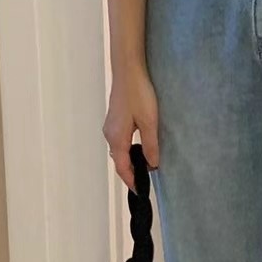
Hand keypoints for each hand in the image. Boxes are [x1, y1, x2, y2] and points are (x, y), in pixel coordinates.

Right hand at [104, 60, 159, 192]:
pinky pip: (119, 140)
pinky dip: (128, 149)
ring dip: (130, 160)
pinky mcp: (115, 117)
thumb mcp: (149, 122)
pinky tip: (140, 146)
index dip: (132, 181)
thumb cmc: (139, 93)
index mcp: (116, 138)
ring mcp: (110, 125)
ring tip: (145, 167)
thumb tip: (152, 165)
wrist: (128, 69)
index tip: (141, 191)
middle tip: (145, 181)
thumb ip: (151, 145)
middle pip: (119, 160)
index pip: (123, 168)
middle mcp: (110, 134)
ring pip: (119, 150)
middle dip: (131, 172)